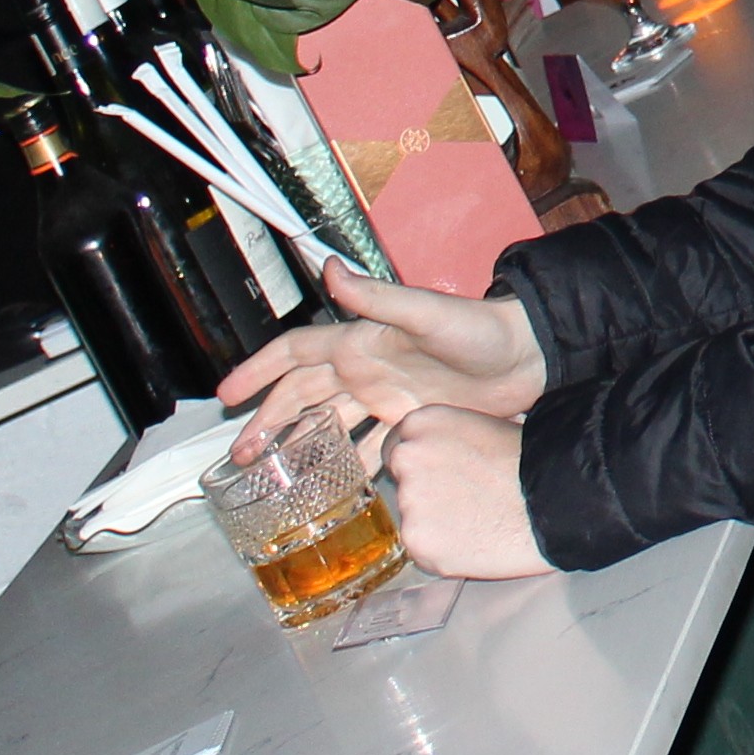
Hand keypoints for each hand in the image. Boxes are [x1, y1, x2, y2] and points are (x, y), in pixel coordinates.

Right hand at [220, 259, 546, 457]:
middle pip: (302, 395)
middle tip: (237, 454)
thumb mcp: (426, 311)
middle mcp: (365, 369)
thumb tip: (327, 266)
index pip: (296, 353)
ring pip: (327, 424)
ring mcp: (385, 397)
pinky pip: (366, 447)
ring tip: (267, 475)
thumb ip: (376, 297)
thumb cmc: (479, 328)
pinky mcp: (409, 421)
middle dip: (266, 420)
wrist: (527, 358)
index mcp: (360, 340)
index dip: (259, 370)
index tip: (226, 395)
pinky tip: (327, 488)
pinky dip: (344, 465)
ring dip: (297, 446)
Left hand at [366, 406, 553, 580]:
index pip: (397, 448)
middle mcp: (408, 458)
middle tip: (466, 502)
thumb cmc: (537, 461)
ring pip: (414, 521)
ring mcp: (410, 502)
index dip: (423, 467)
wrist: (558, 497)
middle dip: (427, 496)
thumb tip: (443, 458)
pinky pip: (425, 552)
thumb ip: (450, 440)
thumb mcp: (487, 426)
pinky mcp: (419, 542)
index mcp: (422, 423)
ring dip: (437, 526)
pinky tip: (477, 542)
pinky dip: (446, 553)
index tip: (442, 478)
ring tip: (479, 522)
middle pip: (402, 485)